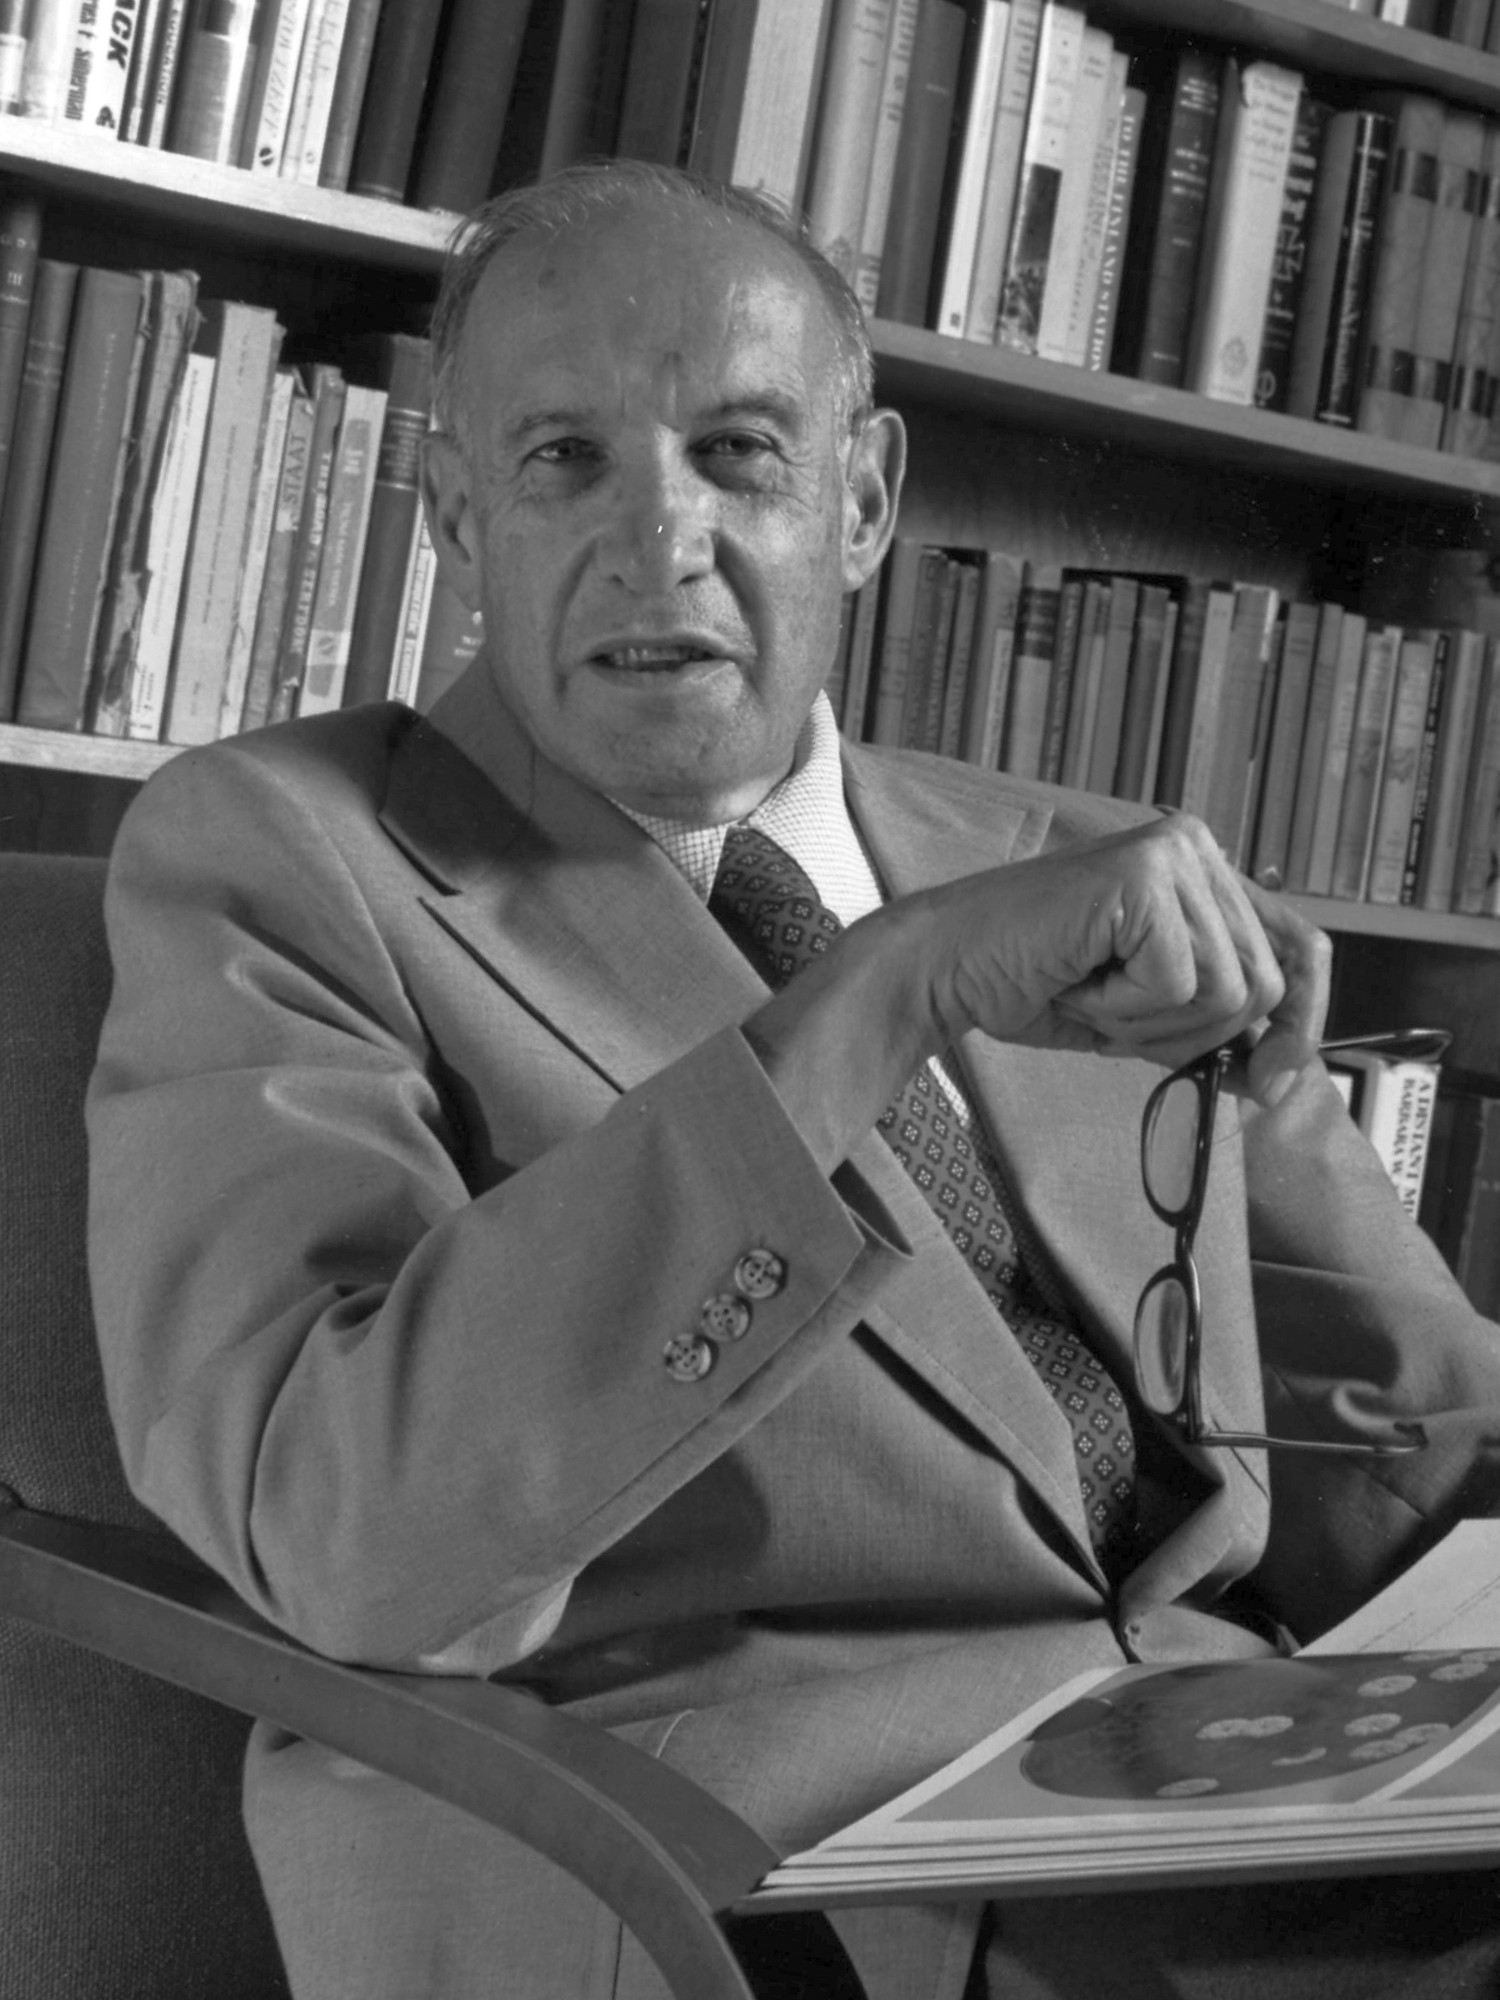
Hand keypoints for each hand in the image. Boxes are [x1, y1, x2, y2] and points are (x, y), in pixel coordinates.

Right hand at [924, 811, 1330, 1107]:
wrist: (948, 967)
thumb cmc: (1033, 984)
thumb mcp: (1145, 1014)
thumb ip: (1212, 1026)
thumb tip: (1282, 1075)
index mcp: (1204, 871)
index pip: (1301, 945)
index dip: (1305, 1020)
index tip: (1273, 1082)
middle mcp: (1197, 847)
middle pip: (1264, 985)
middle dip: (1195, 1035)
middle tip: (1116, 1022)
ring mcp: (1173, 854)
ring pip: (1227, 993)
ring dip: (1149, 1022)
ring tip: (1089, 990)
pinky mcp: (1145, 878)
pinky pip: (1178, 985)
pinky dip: (1122, 1008)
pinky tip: (1077, 979)